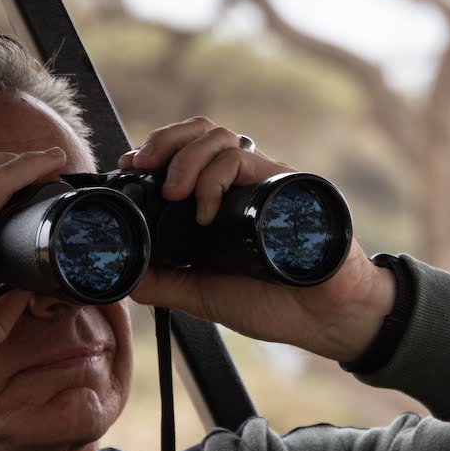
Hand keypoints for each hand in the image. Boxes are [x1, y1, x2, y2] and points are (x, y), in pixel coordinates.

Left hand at [119, 118, 395, 362]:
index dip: (155, 151)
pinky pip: (245, 160)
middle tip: (143, 166)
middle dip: (164, 141)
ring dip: (186, 156)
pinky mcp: (285, 185)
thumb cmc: (274, 303)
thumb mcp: (201, 295)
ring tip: (173, 192)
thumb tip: (123, 272)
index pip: (185, 151)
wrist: (325, 318)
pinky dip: (216, 179)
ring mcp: (263, 182)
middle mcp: (241, 184)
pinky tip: (207, 212)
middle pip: (200, 132)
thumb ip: (163, 282)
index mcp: (220, 201)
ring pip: (221, 137)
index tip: (130, 168)